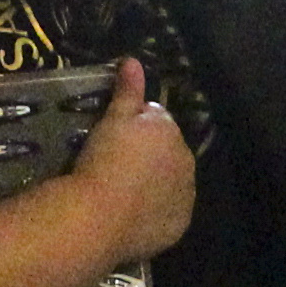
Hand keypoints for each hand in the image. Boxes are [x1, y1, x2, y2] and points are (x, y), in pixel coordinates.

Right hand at [66, 57, 197, 264]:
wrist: (99, 216)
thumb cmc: (103, 160)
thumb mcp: (112, 119)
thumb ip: (127, 91)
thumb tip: (133, 60)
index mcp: (170, 129)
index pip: (156, 119)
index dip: (133, 126)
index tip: (112, 139)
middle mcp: (186, 160)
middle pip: (167, 152)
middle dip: (149, 155)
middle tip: (115, 167)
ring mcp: (185, 196)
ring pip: (170, 183)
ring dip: (154, 184)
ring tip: (123, 194)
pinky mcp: (179, 225)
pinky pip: (168, 214)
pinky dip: (155, 213)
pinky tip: (133, 216)